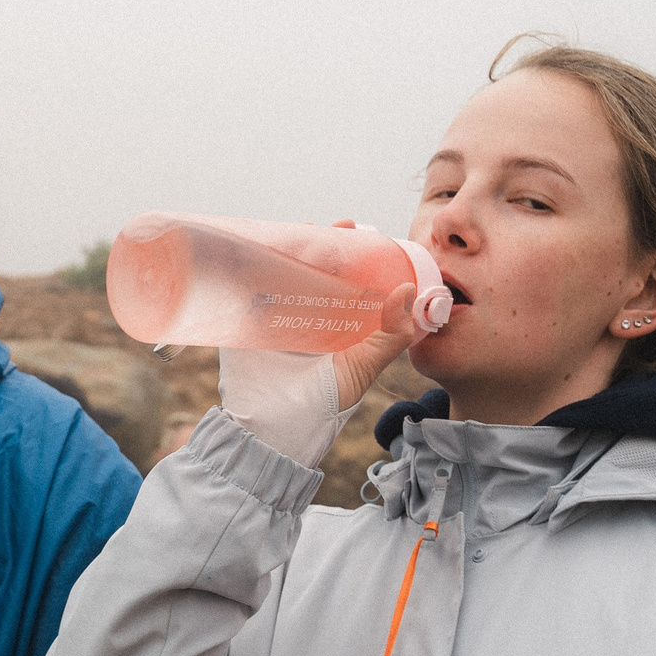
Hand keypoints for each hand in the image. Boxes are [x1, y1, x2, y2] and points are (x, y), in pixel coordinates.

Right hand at [219, 221, 421, 465]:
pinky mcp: (246, 319)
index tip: (367, 235)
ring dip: (292, 246)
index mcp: (337, 325)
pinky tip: (263, 242)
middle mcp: (307, 316)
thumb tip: (409, 288)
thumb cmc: (322, 403)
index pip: (348, 282)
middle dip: (326, 245)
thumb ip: (389, 336)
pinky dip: (253, 262)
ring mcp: (275, 315)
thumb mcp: (362, 368)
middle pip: (316, 270)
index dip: (357, 257)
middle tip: (341, 228)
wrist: (273, 427)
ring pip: (284, 272)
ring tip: (306, 228)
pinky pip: (246, 285)